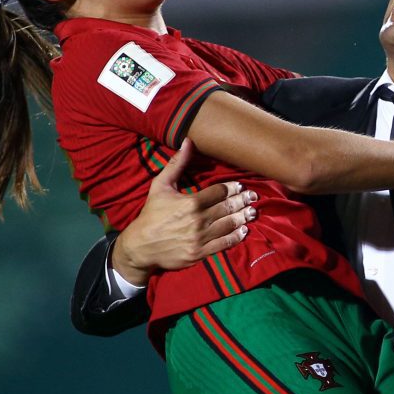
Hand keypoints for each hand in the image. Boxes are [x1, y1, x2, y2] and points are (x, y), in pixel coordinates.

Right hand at [112, 138, 255, 285]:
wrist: (140, 246)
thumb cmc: (151, 214)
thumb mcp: (160, 185)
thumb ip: (176, 164)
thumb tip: (187, 141)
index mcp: (191, 202)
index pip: (219, 192)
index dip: (232, 188)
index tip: (240, 186)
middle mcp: (198, 220)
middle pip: (228, 208)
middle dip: (242, 201)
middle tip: (253, 196)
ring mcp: (200, 238)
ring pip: (228, 225)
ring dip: (243, 217)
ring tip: (252, 212)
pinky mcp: (200, 253)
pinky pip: (223, 244)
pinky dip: (235, 237)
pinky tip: (244, 231)